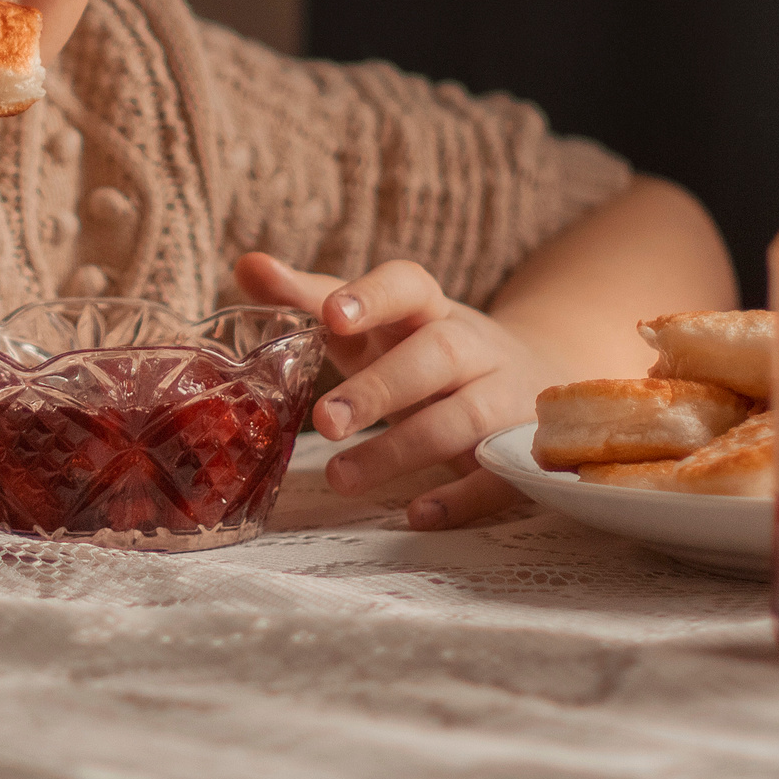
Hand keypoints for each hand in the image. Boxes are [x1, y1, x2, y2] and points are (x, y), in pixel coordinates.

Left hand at [233, 252, 544, 530]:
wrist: (531, 374)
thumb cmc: (423, 348)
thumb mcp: (374, 323)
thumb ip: (311, 297)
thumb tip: (247, 265)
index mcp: (430, 309)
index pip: (409, 285)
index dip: (374, 296)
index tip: (331, 315)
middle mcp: (474, 346)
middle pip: (438, 354)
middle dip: (381, 387)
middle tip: (324, 421)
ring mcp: (503, 397)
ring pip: (465, 418)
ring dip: (402, 449)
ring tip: (341, 477)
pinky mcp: (519, 450)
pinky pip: (498, 475)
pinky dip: (461, 498)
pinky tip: (417, 514)